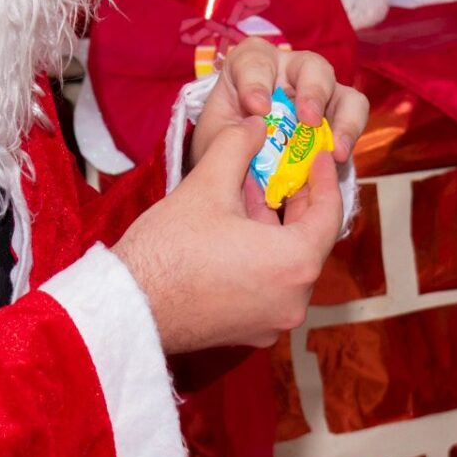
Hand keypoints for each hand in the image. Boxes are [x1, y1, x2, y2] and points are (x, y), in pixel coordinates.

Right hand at [114, 118, 344, 354]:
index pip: (329, 214)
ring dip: (276, 228)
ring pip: (289, 263)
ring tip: (253, 192)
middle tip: (286, 169)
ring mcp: (274, 321)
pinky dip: (263, 257)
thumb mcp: (207, 184)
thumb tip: (256, 125)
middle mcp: (294, 299)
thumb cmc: (167, 249)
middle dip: (297, 201)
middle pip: (310, 240)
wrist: (127, 307)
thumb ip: (239, 145)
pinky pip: (271, 286)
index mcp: (295, 264)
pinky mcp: (252, 332)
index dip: (324, 179)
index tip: (316, 157)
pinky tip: (238, 229)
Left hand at [189, 38, 369, 172]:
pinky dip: (349, 135)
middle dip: (312, 91)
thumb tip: (258, 128)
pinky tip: (338, 157)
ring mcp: (318, 91)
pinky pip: (354, 115)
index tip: (257, 108)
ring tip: (334, 149)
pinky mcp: (337, 114)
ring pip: (340, 89)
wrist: (238, 172)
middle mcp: (289, 71)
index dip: (257, 81)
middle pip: (310, 66)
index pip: (255, 61)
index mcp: (251, 66)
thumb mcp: (214, 140)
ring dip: (342, 117)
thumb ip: (229, 135)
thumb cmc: (224, 145)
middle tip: (308, 120)